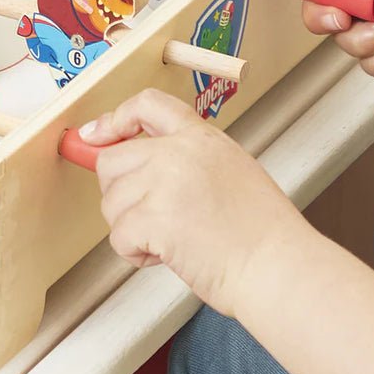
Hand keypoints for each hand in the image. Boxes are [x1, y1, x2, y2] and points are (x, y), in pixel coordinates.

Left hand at [79, 89, 307, 316]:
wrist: (278, 268)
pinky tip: (167, 255)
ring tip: (172, 238)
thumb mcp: (230, 170)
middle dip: (119, 193)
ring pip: (111, 202)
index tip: (95, 135)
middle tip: (148, 216)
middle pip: (111, 161)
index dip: (114, 119)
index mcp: (200, 137)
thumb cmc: (261, 233)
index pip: (146, 105)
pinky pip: (118, 236)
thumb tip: (135, 160)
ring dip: (131, 228)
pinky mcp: (152, 219)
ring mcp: (163, 184)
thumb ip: (186, 158)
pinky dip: (135, 253)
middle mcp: (178, 153)